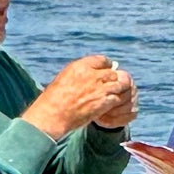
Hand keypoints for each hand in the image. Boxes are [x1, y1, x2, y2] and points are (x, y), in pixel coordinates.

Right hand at [22, 56, 138, 139]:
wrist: (54, 113)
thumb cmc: (54, 98)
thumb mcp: (65, 78)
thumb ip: (80, 73)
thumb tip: (89, 73)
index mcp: (81, 66)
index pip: (102, 60)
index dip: (107, 66)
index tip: (108, 69)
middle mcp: (92, 75)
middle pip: (113, 72)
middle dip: (114, 78)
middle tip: (114, 83)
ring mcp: (100, 88)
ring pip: (119, 84)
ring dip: (118, 90)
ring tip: (115, 94)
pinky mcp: (103, 102)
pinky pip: (117, 98)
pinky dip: (115, 102)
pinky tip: (111, 105)